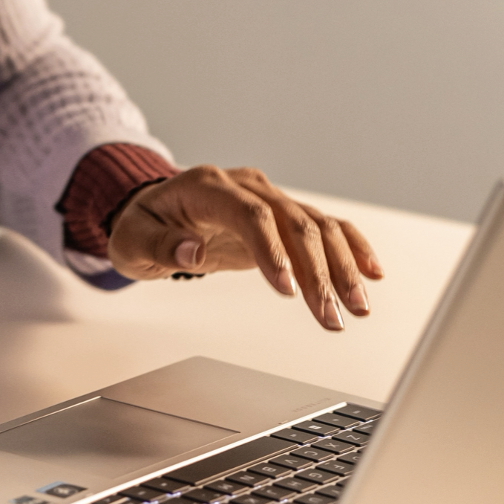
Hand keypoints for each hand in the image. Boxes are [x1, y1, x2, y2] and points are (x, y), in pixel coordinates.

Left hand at [105, 166, 384, 331]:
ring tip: (356, 309)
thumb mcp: (131, 239)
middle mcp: (246, 186)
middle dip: (317, 272)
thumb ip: (159, 245)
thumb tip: (189, 251)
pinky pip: (324, 226)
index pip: (250, 214)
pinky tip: (371, 273)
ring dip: (341, 267)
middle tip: (331, 316)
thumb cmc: (142, 226)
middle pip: (292, 222)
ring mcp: (268, 198)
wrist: (155, 211)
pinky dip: (350, 247)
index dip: (272, 250)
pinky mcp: (282, 215)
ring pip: (316, 225)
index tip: (288, 290)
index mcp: (208, 187)